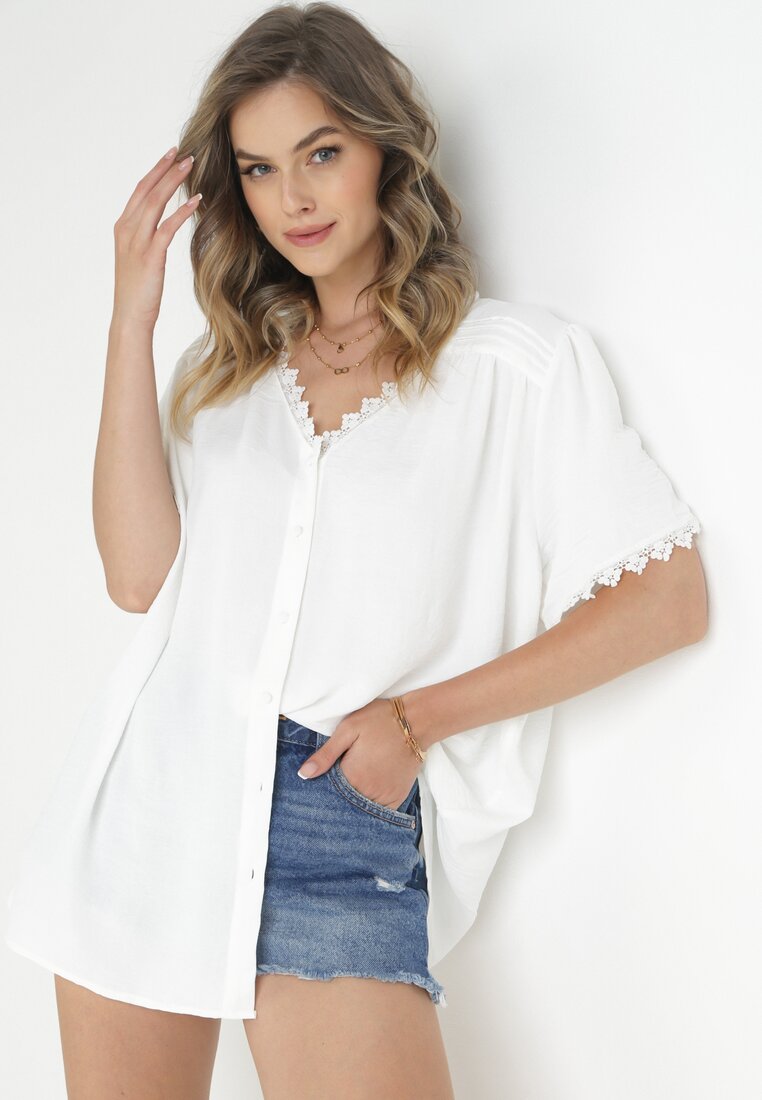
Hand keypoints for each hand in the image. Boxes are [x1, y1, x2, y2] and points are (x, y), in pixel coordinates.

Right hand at [111, 145, 200, 330]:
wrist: (130, 316)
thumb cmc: (138, 290)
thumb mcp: (138, 257)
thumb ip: (146, 237)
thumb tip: (159, 224)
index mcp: (123, 227)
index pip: (140, 190)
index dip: (156, 170)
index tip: (170, 155)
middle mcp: (127, 229)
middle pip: (147, 190)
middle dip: (165, 169)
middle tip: (184, 152)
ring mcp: (137, 242)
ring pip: (155, 202)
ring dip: (174, 182)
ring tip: (191, 167)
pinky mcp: (150, 256)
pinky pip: (167, 228)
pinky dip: (181, 212)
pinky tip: (196, 201)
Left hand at [297, 697, 421, 811]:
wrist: (416, 721)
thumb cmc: (379, 721)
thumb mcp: (347, 730)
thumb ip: (325, 755)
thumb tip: (303, 774)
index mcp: (352, 776)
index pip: (329, 793)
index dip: (322, 789)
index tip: (321, 782)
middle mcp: (368, 791)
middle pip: (345, 804)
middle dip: (338, 799)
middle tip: (341, 780)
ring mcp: (385, 796)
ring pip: (362, 810)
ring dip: (355, 804)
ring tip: (354, 787)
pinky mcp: (398, 796)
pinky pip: (381, 811)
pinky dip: (372, 806)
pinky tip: (367, 794)